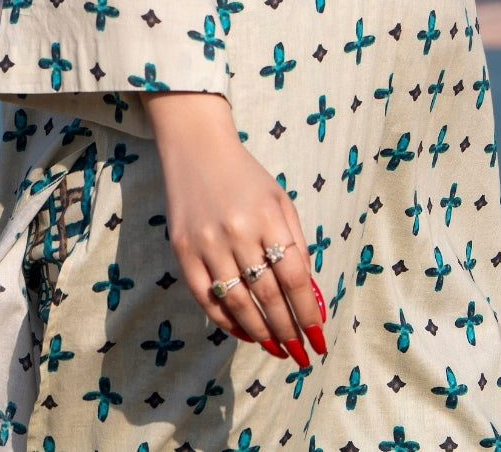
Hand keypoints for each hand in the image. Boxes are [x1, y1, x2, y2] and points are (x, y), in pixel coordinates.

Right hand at [141, 91, 327, 363]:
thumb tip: (307, 295)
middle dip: (288, 331)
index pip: (293, 277)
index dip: (307, 312)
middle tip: (300, 353)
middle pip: (268, 296)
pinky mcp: (183, 251)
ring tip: (277, 349)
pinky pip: (206, 298)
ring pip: (238, 303)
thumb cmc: (246, 176)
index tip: (318, 337)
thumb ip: (295, 243)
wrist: (196, 147)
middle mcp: (237, 232)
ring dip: (260, 333)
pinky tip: (243, 331)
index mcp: (268, 216)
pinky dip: (226, 321)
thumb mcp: (280, 199)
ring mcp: (207, 243)